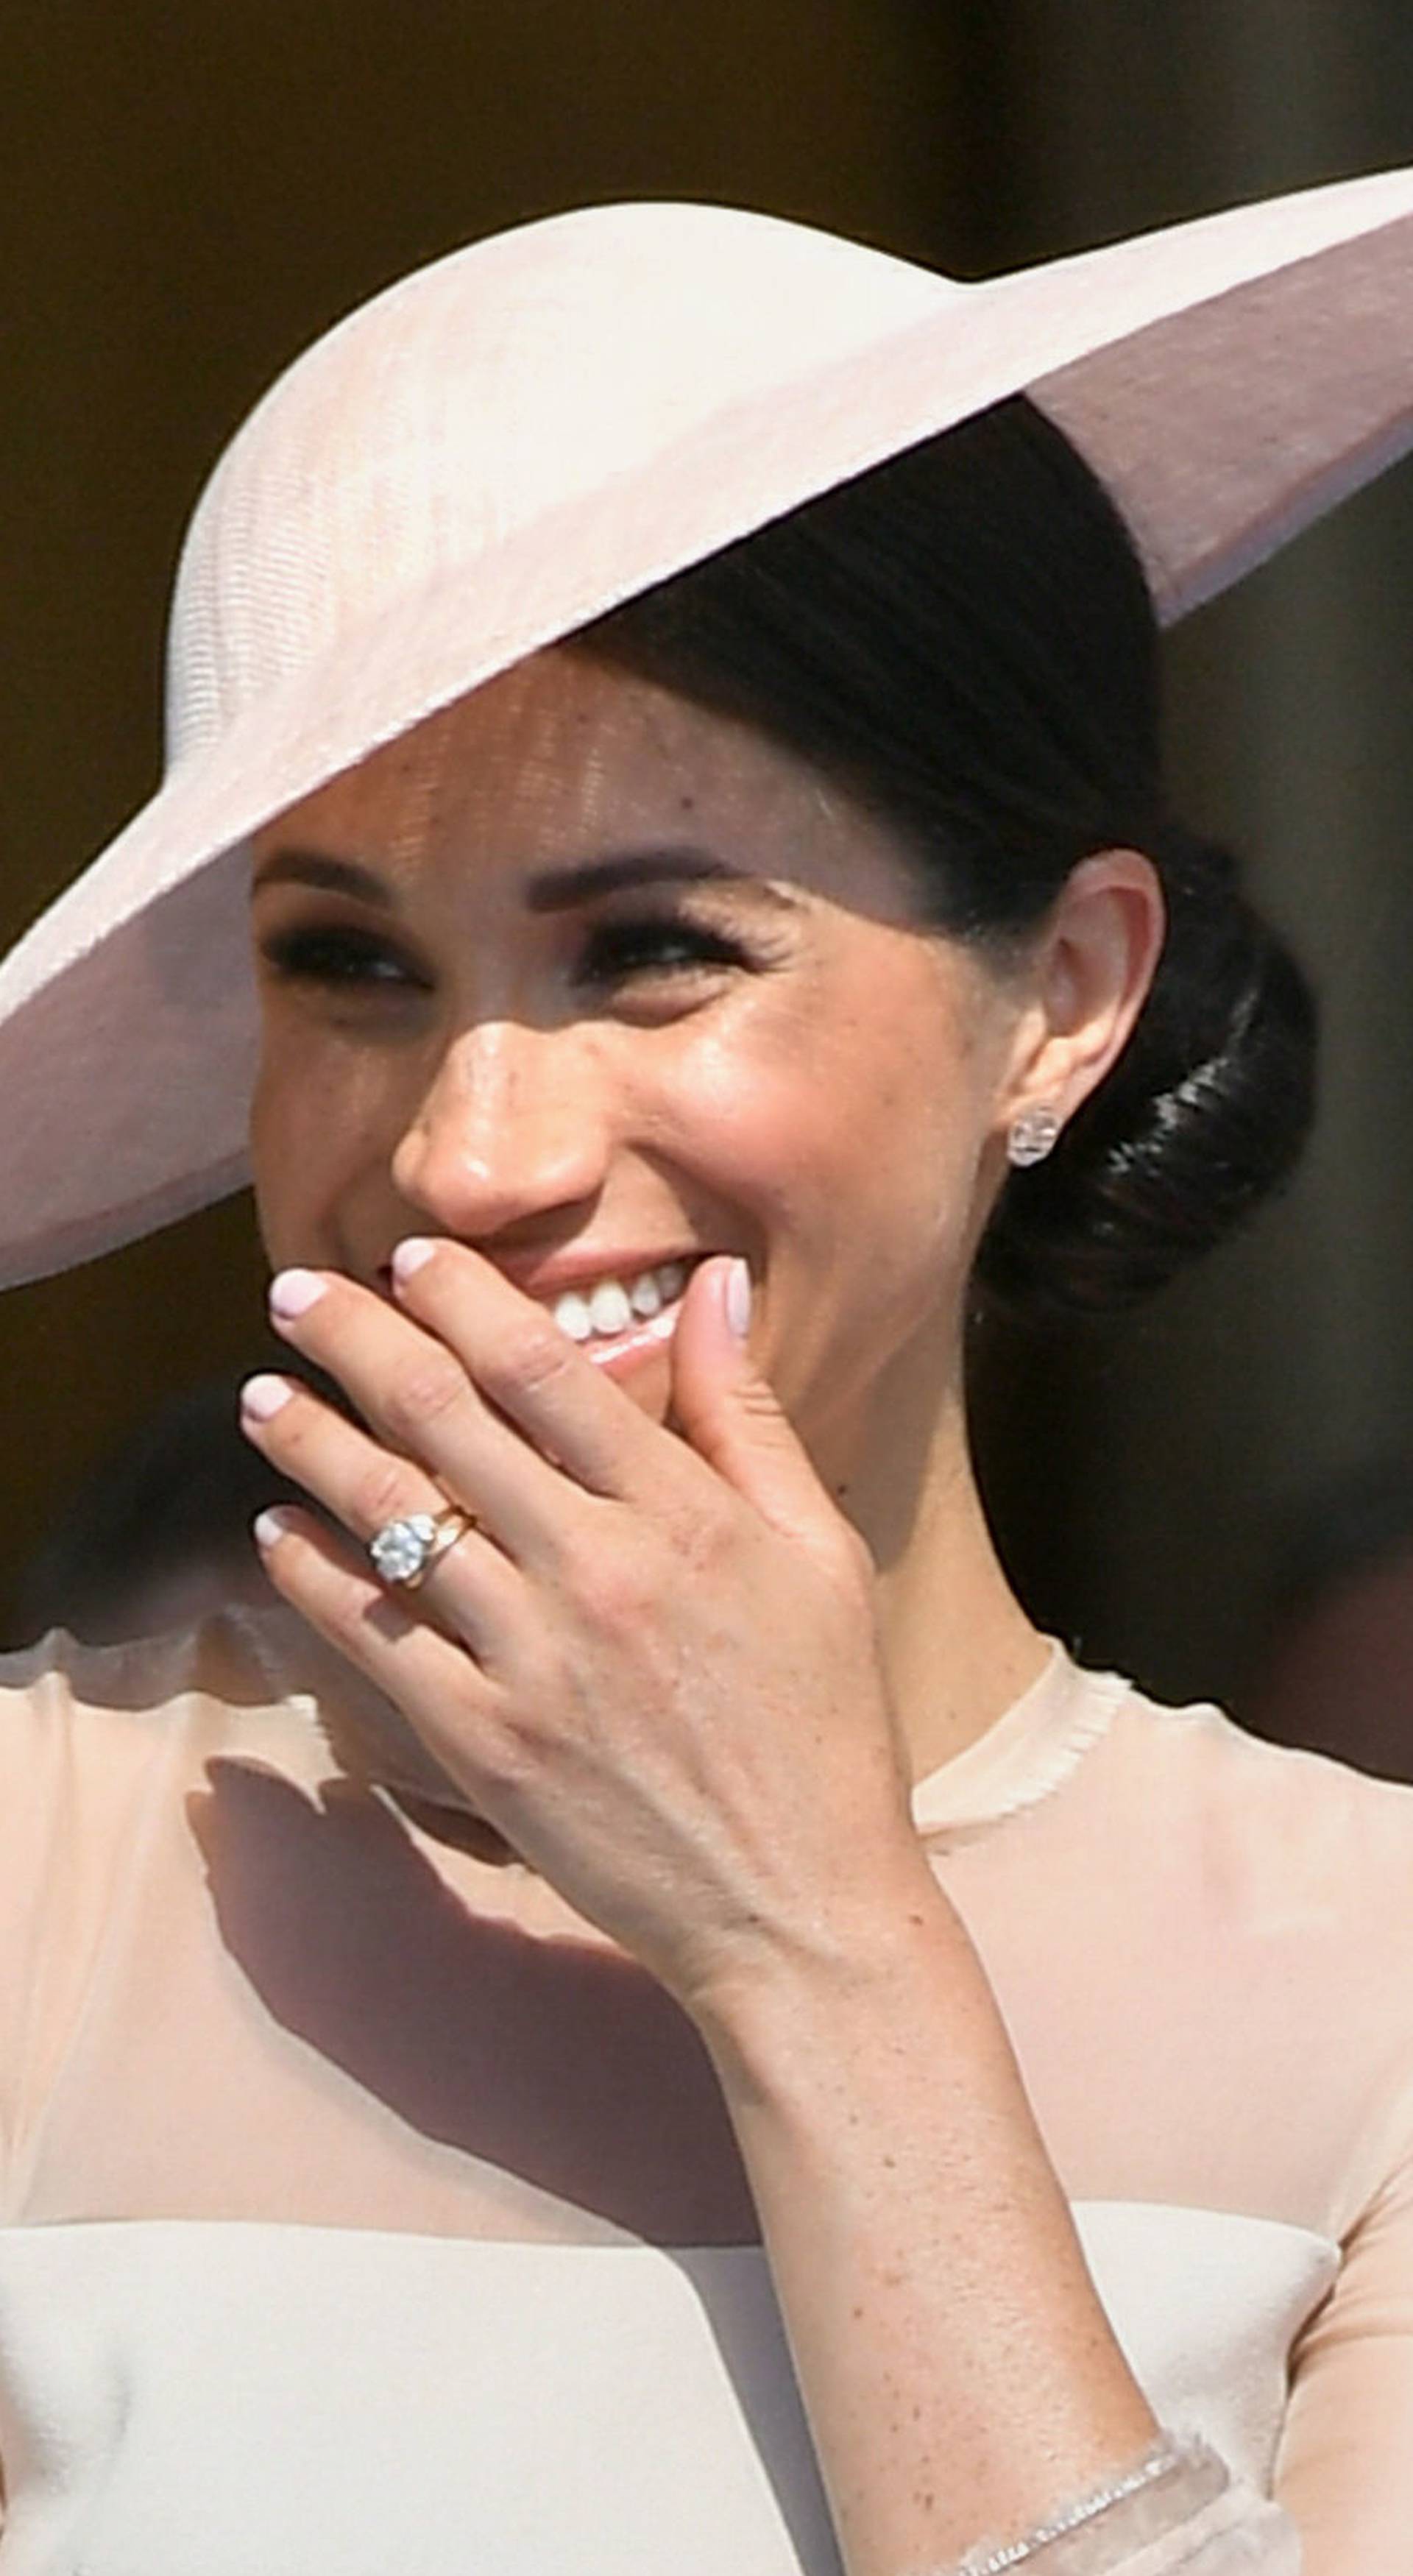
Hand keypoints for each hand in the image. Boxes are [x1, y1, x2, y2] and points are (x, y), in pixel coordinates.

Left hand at [241, 1242, 931, 2023]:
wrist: (797, 1907)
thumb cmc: (823, 1723)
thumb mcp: (820, 1553)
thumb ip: (750, 1416)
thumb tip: (715, 1286)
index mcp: (684, 1518)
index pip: (543, 1373)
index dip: (463, 1300)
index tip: (409, 1257)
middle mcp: (597, 1574)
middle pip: (445, 1423)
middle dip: (356, 1344)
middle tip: (291, 1294)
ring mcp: (532, 1663)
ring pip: (392, 1521)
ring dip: (311, 1446)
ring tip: (259, 1397)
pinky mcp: (484, 1745)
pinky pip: (375, 1640)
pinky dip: (316, 1579)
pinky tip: (280, 1536)